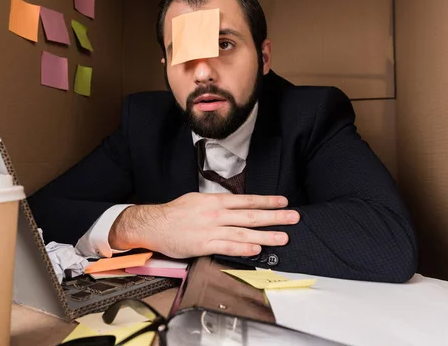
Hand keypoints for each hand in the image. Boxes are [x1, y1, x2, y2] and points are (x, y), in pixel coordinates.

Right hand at [108, 193, 299, 258]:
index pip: (246, 200)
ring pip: (243, 231)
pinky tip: (257, 249)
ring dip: (265, 235)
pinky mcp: (203, 244)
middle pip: (250, 215)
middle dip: (274, 216)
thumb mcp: (197, 201)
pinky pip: (227, 246)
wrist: (153, 224)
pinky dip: (243, 247)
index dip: (266, 201)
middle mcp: (215, 213)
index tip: (283, 202)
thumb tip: (236, 206)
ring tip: (283, 237)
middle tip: (293, 217)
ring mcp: (210, 229)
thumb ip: (217, 204)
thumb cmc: (175, 213)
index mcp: (214, 201)